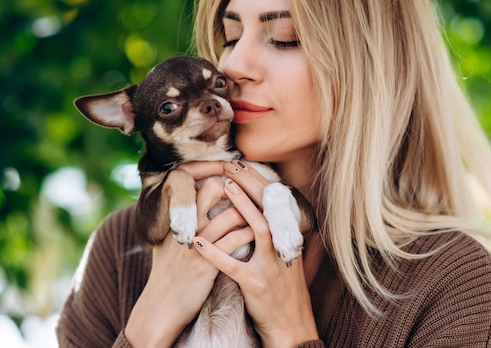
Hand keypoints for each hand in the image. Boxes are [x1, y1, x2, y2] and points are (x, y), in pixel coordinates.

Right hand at [125, 161, 252, 347]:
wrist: (160, 308)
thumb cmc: (167, 275)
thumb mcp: (168, 242)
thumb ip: (182, 222)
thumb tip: (192, 206)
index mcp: (178, 217)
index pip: (196, 182)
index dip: (217, 174)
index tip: (235, 175)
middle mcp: (187, 225)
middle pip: (213, 188)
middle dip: (237, 186)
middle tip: (253, 188)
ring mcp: (197, 243)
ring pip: (231, 213)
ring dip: (250, 210)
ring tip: (262, 210)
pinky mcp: (206, 263)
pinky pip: (235, 240)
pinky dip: (250, 233)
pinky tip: (259, 233)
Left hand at [192, 161, 319, 346]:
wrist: (292, 325)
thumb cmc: (285, 290)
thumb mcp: (287, 257)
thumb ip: (278, 234)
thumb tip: (265, 210)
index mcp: (288, 240)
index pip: (275, 203)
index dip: (259, 182)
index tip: (243, 164)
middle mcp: (283, 248)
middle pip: (269, 207)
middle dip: (251, 183)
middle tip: (232, 165)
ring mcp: (271, 265)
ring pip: (259, 229)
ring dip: (242, 206)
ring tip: (224, 187)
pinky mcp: (256, 284)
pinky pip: (233, 266)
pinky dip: (215, 254)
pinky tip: (198, 243)